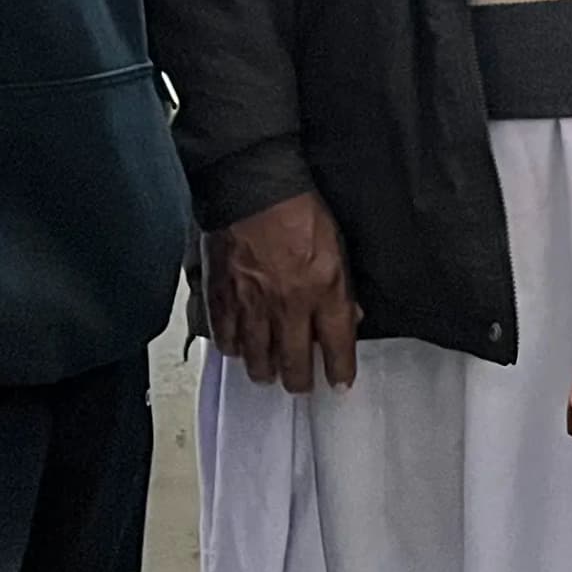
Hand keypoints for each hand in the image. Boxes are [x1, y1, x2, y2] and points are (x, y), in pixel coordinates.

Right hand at [208, 191, 361, 393]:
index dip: (340, 371)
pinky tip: (238, 350)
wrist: (253, 186)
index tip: (340, 383)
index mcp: (324, 291)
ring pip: (258, 359)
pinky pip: (226, 338)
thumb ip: (341, 289)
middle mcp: (289, 306)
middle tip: (300, 385)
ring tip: (269, 373)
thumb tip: (348, 318)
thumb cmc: (299, 210)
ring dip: (265, 371)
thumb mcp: (337, 247)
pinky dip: (233, 348)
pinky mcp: (223, 298)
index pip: (337, 346)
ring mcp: (252, 305)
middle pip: (294, 363)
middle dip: (300, 381)